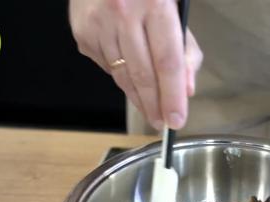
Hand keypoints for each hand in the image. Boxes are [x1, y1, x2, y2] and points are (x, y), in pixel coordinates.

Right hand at [69, 0, 202, 129]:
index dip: (173, 95)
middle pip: (142, 74)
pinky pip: (106, 66)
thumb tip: (186, 88)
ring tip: (150, 111)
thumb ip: (186, 48)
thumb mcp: (175, 9)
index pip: (167, 61)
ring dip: (138, 98)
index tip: (177, 118)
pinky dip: (121, 75)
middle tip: (162, 123)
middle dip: (154, 105)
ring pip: (122, 75)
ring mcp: (98, 24)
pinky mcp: (82, 32)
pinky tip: (130, 76)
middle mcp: (123, 13)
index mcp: (154, 3)